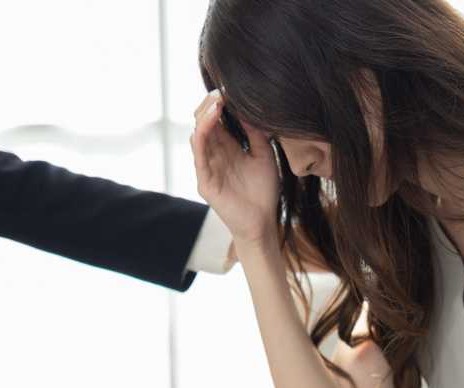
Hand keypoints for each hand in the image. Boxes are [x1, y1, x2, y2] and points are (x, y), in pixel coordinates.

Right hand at [191, 91, 279, 246]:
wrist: (264, 223)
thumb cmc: (264, 192)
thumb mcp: (264, 156)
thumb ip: (257, 134)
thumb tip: (248, 109)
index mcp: (227, 148)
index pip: (218, 120)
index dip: (221, 104)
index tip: (232, 87)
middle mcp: (214, 155)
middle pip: (204, 122)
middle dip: (211, 104)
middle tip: (222, 89)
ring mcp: (207, 166)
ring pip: (199, 133)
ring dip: (206, 115)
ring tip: (218, 99)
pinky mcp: (204, 180)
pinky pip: (199, 152)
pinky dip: (203, 133)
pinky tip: (212, 119)